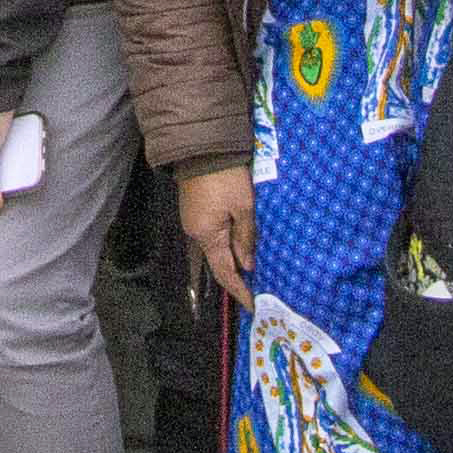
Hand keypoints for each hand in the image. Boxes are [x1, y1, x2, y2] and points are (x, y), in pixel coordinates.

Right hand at [178, 162, 255, 303]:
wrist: (203, 145)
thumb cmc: (227, 177)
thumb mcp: (244, 207)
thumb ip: (246, 238)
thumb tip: (248, 266)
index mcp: (206, 235)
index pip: (224, 272)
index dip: (239, 290)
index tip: (254, 306)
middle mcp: (195, 231)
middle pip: (218, 261)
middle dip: (237, 277)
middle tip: (258, 290)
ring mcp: (194, 220)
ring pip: (216, 248)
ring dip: (233, 260)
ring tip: (254, 272)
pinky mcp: (197, 209)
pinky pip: (214, 235)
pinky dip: (228, 245)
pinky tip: (241, 248)